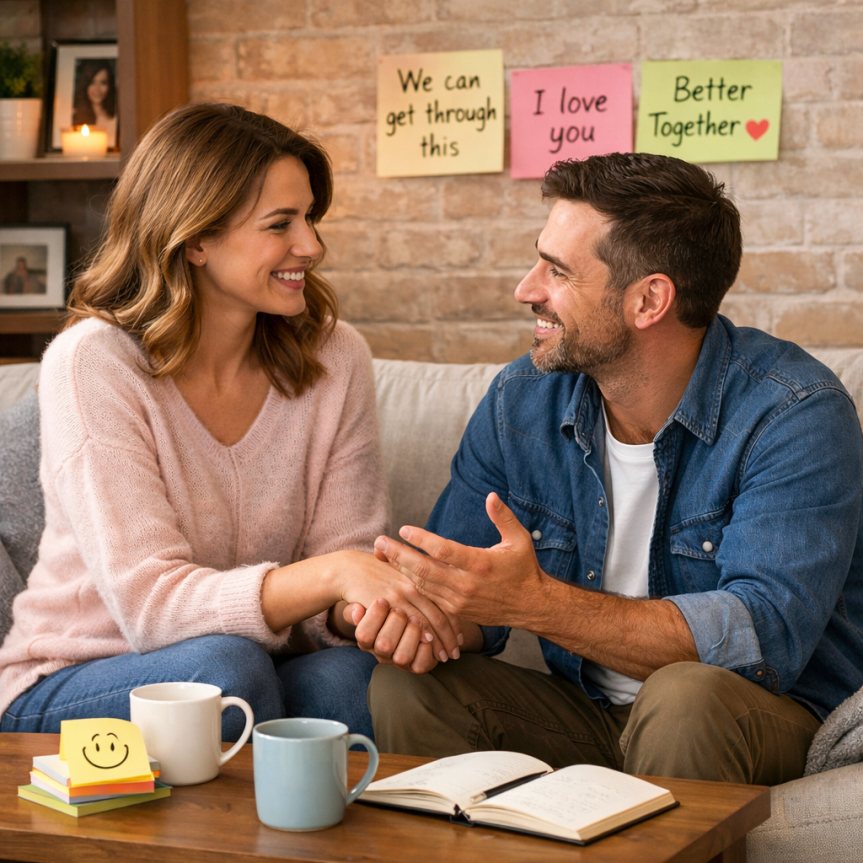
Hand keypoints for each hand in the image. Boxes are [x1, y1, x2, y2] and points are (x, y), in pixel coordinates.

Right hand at [333, 550, 462, 659]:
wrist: (349, 568)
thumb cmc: (375, 573)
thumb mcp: (400, 576)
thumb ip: (414, 587)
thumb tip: (430, 609)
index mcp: (421, 578)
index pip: (446, 603)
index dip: (455, 622)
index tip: (461, 638)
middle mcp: (415, 586)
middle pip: (441, 614)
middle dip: (450, 636)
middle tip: (456, 652)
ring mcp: (403, 594)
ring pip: (429, 622)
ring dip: (439, 641)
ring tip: (445, 656)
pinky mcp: (389, 603)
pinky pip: (409, 623)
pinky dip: (421, 638)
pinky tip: (427, 648)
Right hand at [344, 599, 439, 673]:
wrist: (407, 627)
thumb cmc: (383, 612)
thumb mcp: (366, 608)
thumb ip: (355, 609)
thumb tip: (357, 610)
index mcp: (367, 640)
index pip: (364, 634)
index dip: (374, 617)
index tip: (382, 600)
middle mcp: (381, 653)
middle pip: (384, 645)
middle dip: (396, 622)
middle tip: (401, 610)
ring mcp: (398, 662)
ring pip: (403, 657)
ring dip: (411, 634)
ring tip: (415, 619)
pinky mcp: (416, 666)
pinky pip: (421, 665)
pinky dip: (426, 648)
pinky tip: (427, 634)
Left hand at [372, 492, 548, 627]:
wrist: (530, 606)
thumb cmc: (524, 568)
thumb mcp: (519, 539)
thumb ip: (503, 517)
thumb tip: (491, 495)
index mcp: (480, 564)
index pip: (443, 550)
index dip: (421, 539)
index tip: (404, 529)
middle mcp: (467, 584)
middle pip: (424, 569)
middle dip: (398, 555)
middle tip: (379, 542)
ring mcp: (460, 600)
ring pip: (422, 584)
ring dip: (401, 568)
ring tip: (383, 553)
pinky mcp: (456, 610)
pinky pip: (428, 596)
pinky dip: (412, 583)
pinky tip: (399, 571)